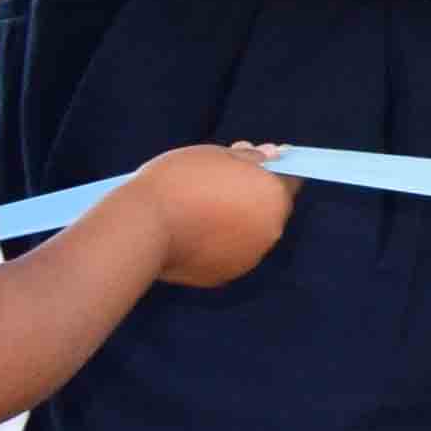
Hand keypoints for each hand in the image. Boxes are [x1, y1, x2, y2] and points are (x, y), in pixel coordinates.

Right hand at [130, 142, 295, 289]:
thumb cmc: (178, 182)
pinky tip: (192, 230)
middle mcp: (271, 230)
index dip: (270, 171)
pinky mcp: (225, 275)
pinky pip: (228, 252)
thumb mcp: (215, 155)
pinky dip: (217, 242)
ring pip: (249, 232)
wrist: (142, 226)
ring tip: (198, 206)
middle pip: (269, 208)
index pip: (288, 180)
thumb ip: (248, 158)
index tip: (250, 165)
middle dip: (250, 194)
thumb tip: (271, 155)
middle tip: (217, 181)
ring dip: (234, 220)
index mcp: (274, 197)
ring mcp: (249, 256)